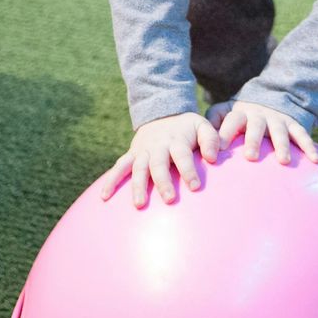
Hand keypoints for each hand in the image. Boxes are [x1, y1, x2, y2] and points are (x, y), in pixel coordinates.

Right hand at [101, 112, 219, 207]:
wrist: (162, 113)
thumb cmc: (186, 127)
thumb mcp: (201, 125)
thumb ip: (210, 139)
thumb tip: (213, 158)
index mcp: (176, 140)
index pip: (183, 156)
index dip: (189, 170)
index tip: (195, 187)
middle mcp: (158, 146)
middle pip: (159, 165)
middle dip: (163, 182)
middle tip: (169, 199)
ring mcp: (142, 151)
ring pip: (138, 168)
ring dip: (137, 186)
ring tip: (139, 204)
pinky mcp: (131, 155)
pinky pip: (119, 167)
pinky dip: (110, 180)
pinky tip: (104, 197)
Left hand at [206, 100, 317, 165]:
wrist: (271, 99)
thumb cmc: (241, 117)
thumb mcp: (226, 112)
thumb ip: (213, 122)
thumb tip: (200, 139)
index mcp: (240, 113)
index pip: (231, 119)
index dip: (224, 132)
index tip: (217, 150)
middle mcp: (259, 115)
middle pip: (256, 125)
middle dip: (253, 140)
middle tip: (251, 157)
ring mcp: (278, 119)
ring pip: (280, 131)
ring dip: (282, 145)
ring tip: (283, 161)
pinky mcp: (294, 124)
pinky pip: (303, 135)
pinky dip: (309, 147)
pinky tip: (316, 161)